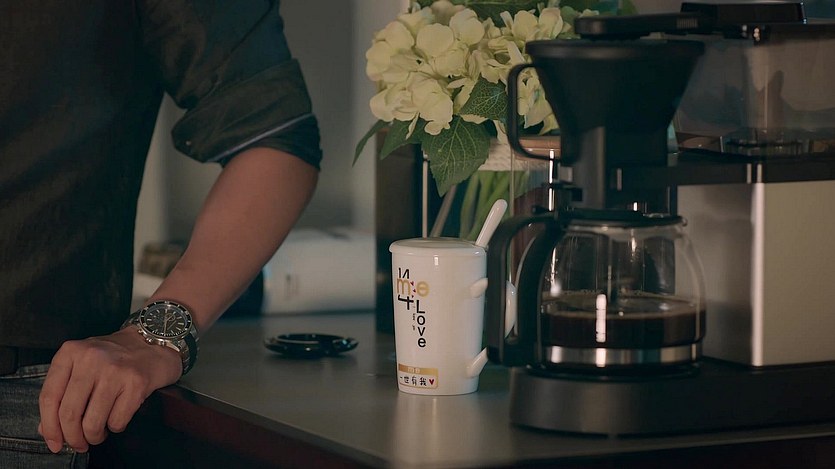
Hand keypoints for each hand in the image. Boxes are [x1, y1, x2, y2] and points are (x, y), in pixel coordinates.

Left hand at [38, 327, 181, 452]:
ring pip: (92, 422)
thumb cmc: (114, 356)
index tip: (54, 442)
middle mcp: (91, 359)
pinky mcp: (136, 383)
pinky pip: (117, 421)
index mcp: (71, 352)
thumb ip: (63, 391)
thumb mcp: (83, 364)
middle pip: (69, 413)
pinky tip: (117, 418)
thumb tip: (48, 428)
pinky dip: (115, 427)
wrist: (153, 342)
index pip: (49, 397)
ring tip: (98, 433)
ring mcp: (115, 371)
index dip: (49, 426)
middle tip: (79, 444)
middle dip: (73, 437)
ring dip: (94, 436)